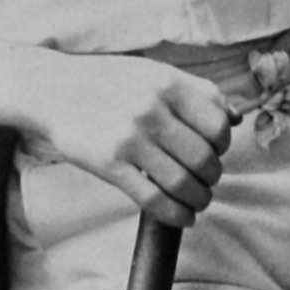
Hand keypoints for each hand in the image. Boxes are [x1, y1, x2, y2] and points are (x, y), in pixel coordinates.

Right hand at [21, 51, 235, 228]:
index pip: (218, 126)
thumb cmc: (107, 81)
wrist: (53, 89)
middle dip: (212, 178)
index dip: (224, 146)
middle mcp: (151, 110)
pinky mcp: (109, 165)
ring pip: (183, 183)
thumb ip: (196, 91)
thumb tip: (236, 119)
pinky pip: (153, 199)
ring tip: (198, 202)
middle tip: (207, 181)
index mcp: (168, 84)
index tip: (216, 154)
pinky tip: (183, 216)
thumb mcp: (153, 72)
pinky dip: (176, 214)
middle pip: (204, 158)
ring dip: (199, 200)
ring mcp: (130, 139)